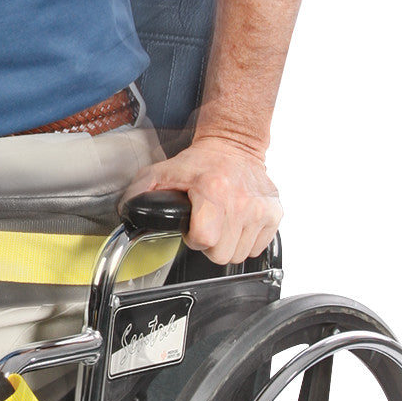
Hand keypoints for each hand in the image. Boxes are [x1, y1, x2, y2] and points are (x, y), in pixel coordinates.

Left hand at [121, 136, 281, 264]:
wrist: (233, 145)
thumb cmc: (199, 162)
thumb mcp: (160, 173)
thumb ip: (138, 194)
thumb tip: (127, 213)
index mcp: (213, 190)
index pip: (205, 239)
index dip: (193, 239)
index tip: (191, 229)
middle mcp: (242, 201)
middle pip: (222, 254)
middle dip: (210, 245)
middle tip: (205, 226)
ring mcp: (261, 209)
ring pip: (240, 255)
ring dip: (227, 244)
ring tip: (219, 223)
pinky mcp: (274, 214)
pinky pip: (257, 248)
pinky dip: (244, 241)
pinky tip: (235, 224)